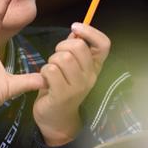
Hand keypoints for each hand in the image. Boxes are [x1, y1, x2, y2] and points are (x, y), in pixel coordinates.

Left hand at [33, 23, 109, 145]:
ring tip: (51, 71)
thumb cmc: (62, 87)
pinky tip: (45, 81)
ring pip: (63, 58)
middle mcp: (90, 76)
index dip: (90, 31)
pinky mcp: (63, 95)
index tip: (75, 27)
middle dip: (62, 46)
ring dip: (51, 61)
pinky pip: (50, 71)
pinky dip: (44, 72)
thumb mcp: (72, 68)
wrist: (56, 119)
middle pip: (78, 46)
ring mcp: (78, 87)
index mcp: (95, 67)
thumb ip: (74, 50)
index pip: (104, 44)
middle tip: (57, 56)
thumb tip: (75, 30)